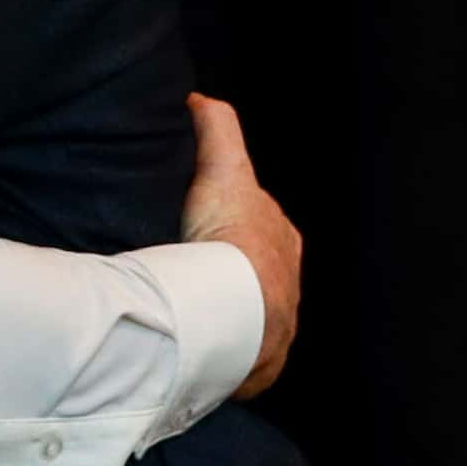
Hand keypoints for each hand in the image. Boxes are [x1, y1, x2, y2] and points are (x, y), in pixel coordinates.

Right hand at [178, 93, 301, 398]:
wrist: (237, 304)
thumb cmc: (232, 236)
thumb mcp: (223, 169)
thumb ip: (216, 130)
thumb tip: (199, 99)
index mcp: (281, 241)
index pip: (257, 226)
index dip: (230, 222)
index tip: (200, 224)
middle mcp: (285, 286)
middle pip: (251, 275)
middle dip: (224, 274)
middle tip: (182, 270)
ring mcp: (274, 329)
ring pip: (244, 318)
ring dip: (220, 317)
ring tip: (181, 313)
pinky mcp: (257, 366)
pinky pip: (237, 359)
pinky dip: (218, 353)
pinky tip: (193, 348)